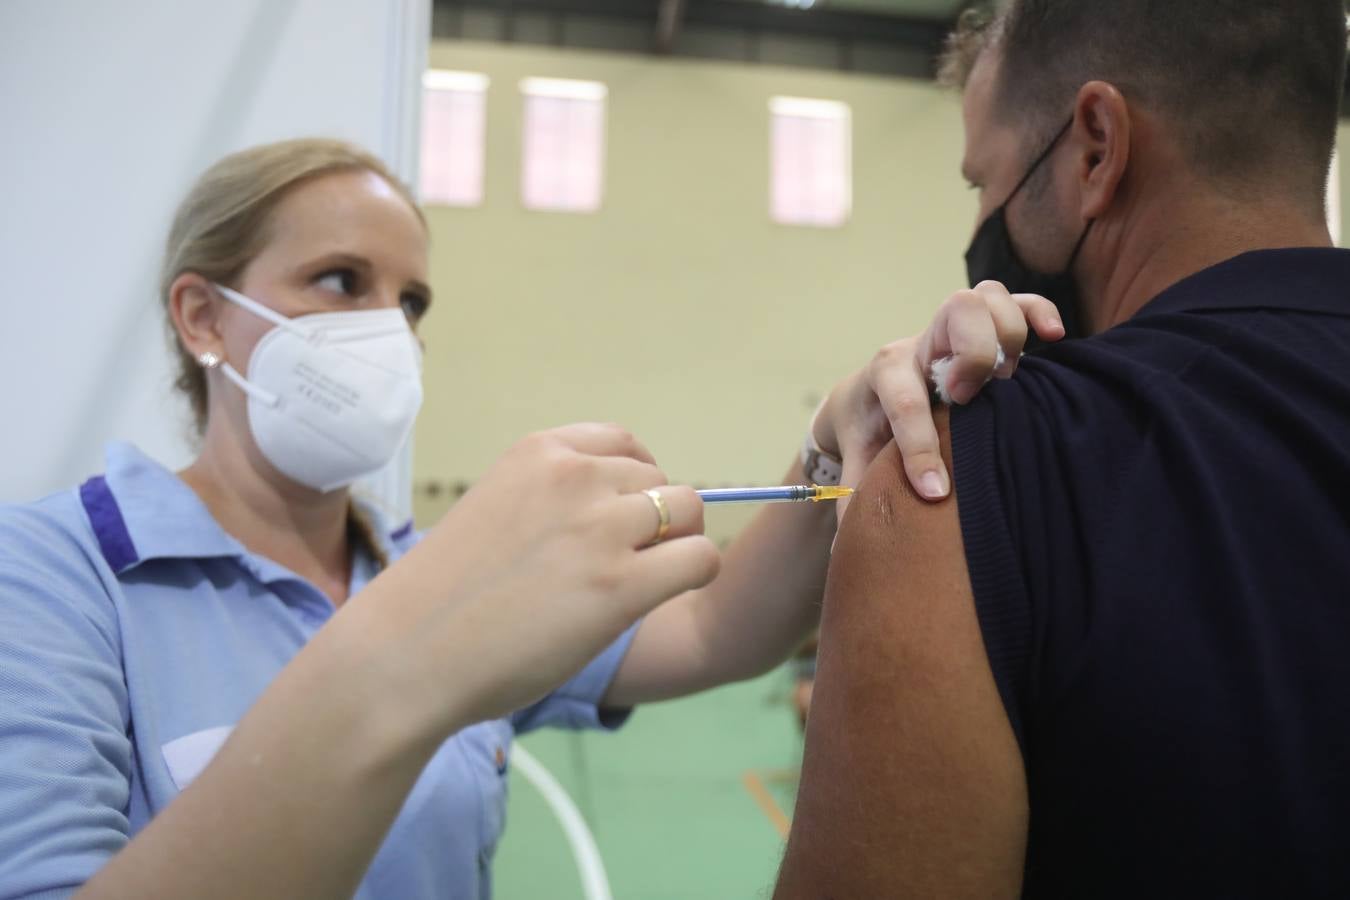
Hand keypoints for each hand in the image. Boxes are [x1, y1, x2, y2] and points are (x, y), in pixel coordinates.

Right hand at [361, 423, 720, 731]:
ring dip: (674, 548)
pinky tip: (656, 600)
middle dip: (652, 523)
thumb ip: (554, 500)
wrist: (408, 652)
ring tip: (632, 587)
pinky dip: (692, 575)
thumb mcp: (497, 508)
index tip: (617, 521)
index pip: (622, 444)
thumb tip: (627, 512)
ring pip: (689, 512)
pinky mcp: (622, 585)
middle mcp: (575, 477)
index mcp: (539, 453)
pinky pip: (700, 558)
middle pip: (661, 483)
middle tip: (617, 569)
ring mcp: (601, 528)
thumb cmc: (446, 596)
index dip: (633, 484)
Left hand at [815, 282, 1063, 521]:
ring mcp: (952, 329)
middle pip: (956, 312)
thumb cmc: (866, 433)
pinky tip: (1053, 338)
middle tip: (969, 400)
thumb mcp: (858, 461)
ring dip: (1005, 333)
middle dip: (973, 354)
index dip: (920, 448)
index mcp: (885, 372)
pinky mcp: (982, 327)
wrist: (863, 395)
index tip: (936, 491)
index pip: (904, 400)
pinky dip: (1038, 313)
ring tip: (1004, 381)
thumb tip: (848, 554)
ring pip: (986, 297)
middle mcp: (921, 343)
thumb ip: (859, 496)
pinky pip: (1018, 301)